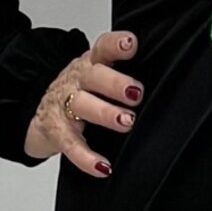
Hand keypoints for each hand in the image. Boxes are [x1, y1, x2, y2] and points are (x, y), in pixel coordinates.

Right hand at [24, 28, 142, 171]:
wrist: (41, 114)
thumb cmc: (81, 93)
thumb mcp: (99, 75)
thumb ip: (125, 73)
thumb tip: (170, 80)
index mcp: (92, 63)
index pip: (103, 48)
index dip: (116, 44)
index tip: (131, 44)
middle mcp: (77, 80)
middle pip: (94, 76)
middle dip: (115, 83)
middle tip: (136, 93)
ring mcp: (64, 105)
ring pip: (83, 105)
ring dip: (105, 113)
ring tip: (126, 122)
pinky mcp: (57, 132)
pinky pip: (71, 146)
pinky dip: (86, 158)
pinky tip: (103, 167)